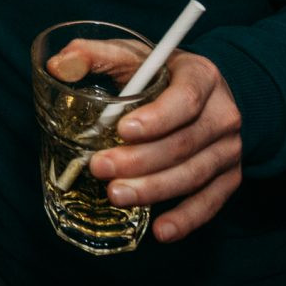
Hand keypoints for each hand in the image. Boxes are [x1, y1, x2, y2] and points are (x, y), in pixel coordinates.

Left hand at [46, 40, 242, 242]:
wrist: (209, 93)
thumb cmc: (162, 73)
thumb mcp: (133, 55)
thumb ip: (95, 55)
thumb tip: (57, 66)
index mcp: (202, 77)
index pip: (185, 99)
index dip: (157, 118)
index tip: (123, 129)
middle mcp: (222, 114)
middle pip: (183, 143)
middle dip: (140, 160)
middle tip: (100, 168)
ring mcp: (228, 149)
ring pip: (193, 175)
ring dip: (154, 190)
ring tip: (116, 196)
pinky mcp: (228, 177)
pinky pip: (210, 203)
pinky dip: (186, 219)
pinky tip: (161, 230)